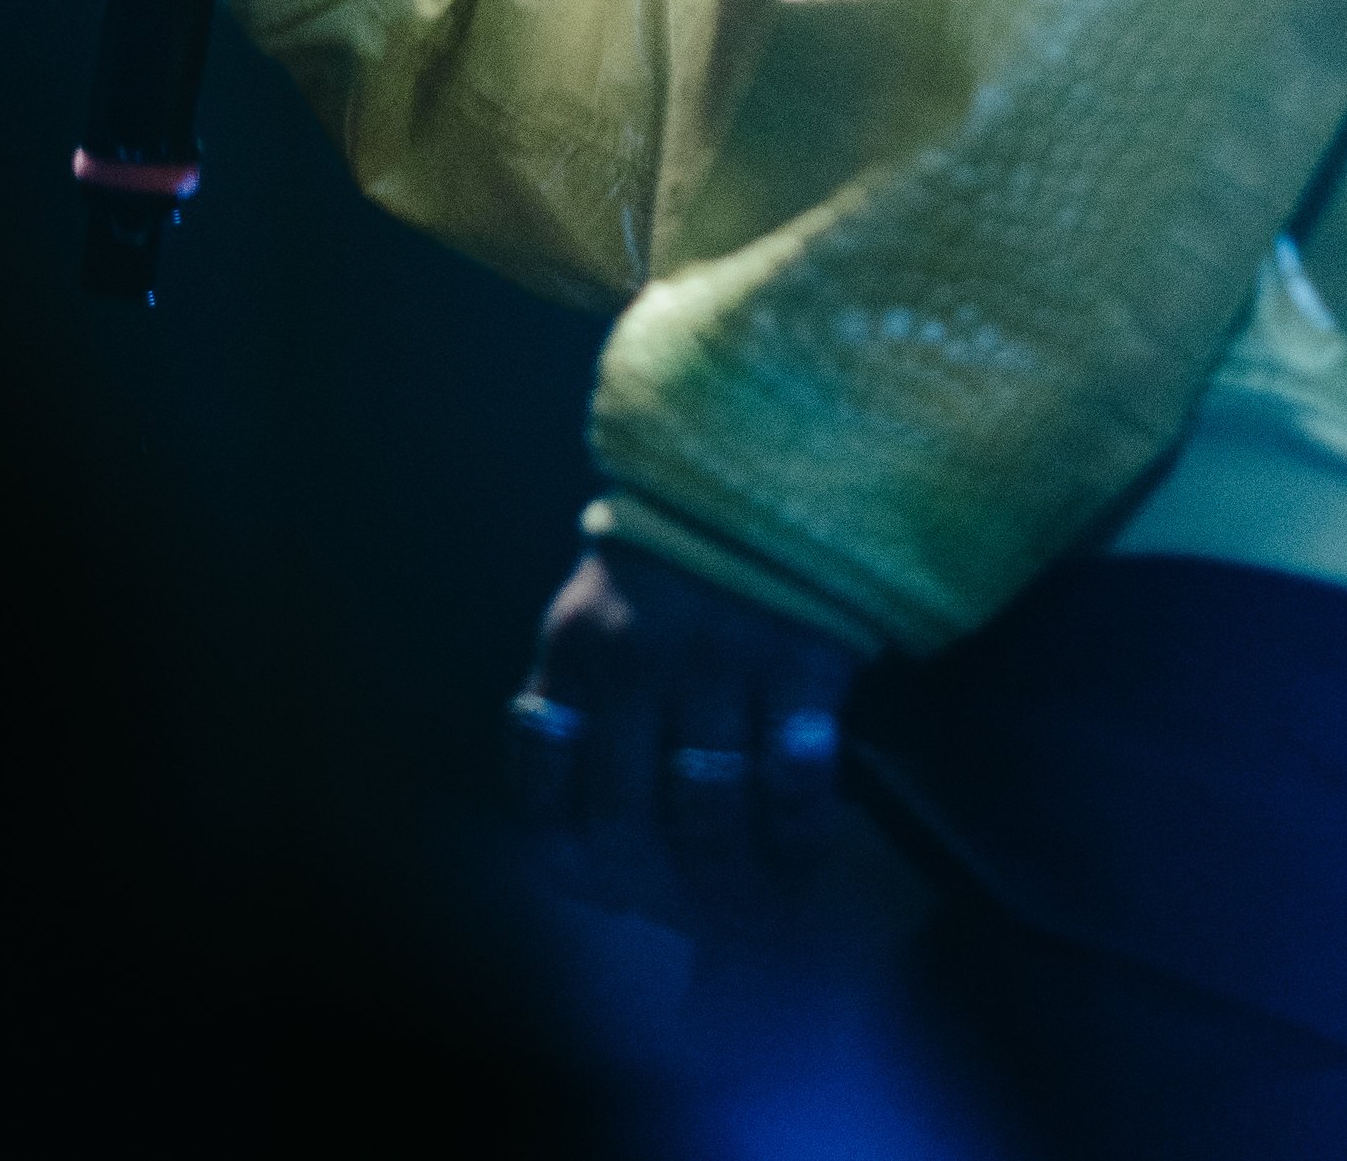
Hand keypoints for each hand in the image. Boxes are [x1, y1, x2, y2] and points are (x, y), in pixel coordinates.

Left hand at [507, 541, 860, 918]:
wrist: (780, 427)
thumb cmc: (685, 530)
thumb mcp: (605, 593)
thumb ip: (586, 685)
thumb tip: (575, 811)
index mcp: (576, 644)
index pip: (545, 790)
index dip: (570, 860)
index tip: (604, 890)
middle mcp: (635, 659)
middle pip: (625, 819)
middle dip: (655, 889)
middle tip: (689, 920)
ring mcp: (720, 658)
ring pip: (708, 811)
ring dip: (729, 878)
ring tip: (750, 906)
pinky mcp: (801, 656)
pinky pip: (792, 779)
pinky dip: (795, 831)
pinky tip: (801, 851)